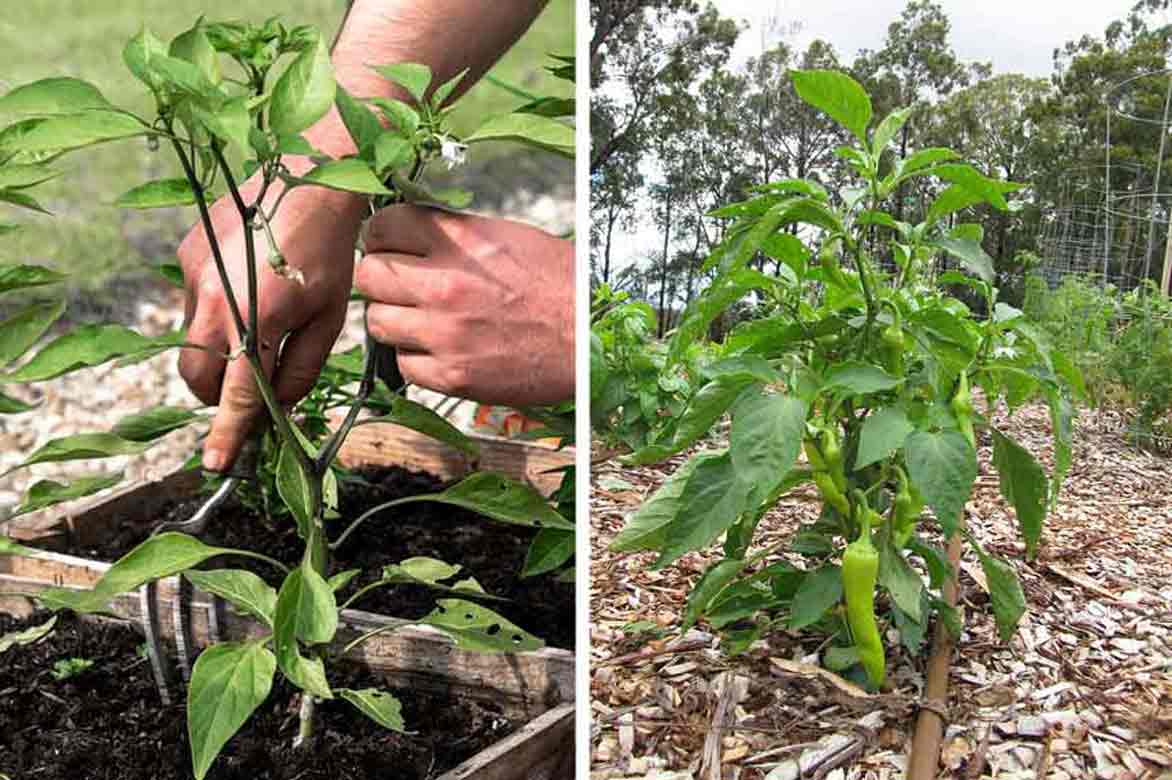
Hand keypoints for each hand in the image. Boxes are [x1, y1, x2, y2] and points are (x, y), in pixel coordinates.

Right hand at [177, 183, 361, 471]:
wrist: (310, 178)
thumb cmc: (331, 253)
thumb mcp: (330, 319)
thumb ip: (301, 369)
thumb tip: (278, 404)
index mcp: (256, 320)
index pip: (236, 395)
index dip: (226, 434)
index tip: (216, 465)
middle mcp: (213, 300)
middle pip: (197, 377)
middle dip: (218, 395)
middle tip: (252, 388)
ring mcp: (193, 275)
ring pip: (191, 341)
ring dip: (218, 351)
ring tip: (259, 321)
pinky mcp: (186, 253)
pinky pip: (192, 303)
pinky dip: (215, 312)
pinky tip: (248, 286)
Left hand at [356, 205, 573, 405]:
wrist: (591, 339)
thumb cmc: (560, 286)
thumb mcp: (510, 238)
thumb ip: (456, 234)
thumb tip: (414, 234)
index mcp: (461, 241)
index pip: (382, 225)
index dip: (383, 235)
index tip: (392, 245)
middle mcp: (446, 284)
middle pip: (368, 274)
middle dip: (381, 277)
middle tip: (400, 284)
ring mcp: (445, 333)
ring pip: (376, 321)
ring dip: (393, 319)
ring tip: (419, 319)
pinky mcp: (452, 375)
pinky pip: (403, 364)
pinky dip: (415, 357)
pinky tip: (439, 349)